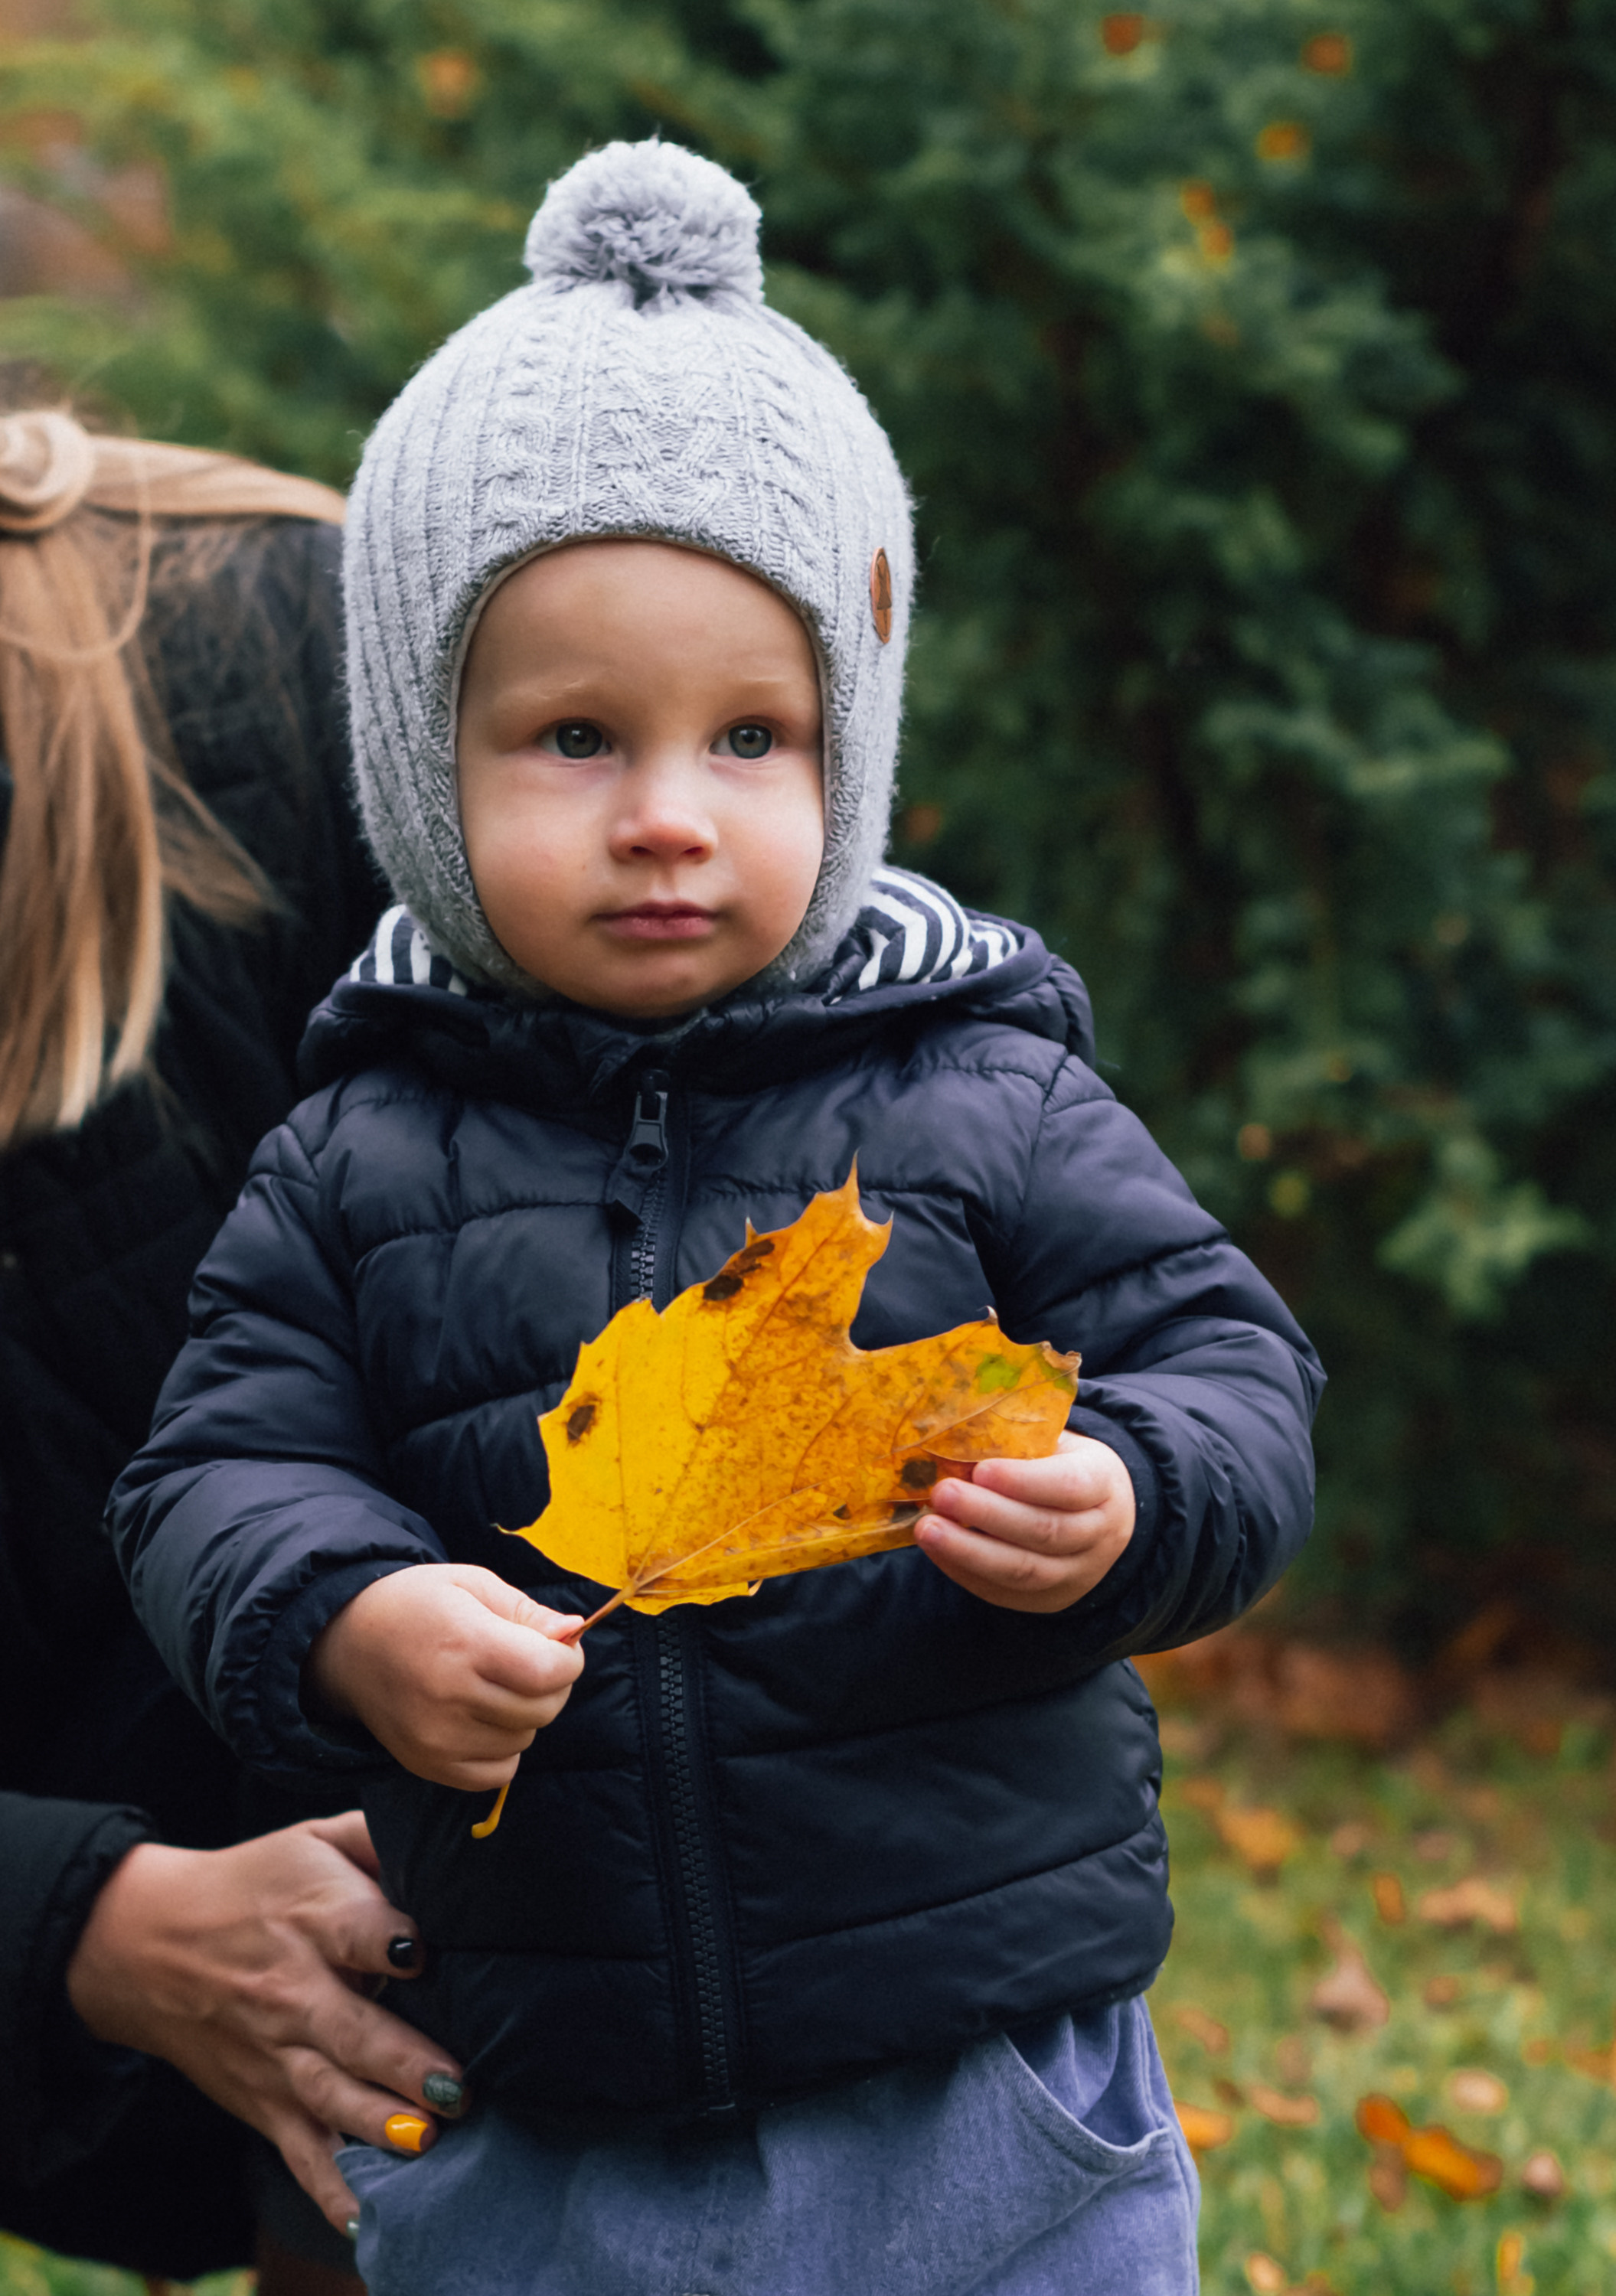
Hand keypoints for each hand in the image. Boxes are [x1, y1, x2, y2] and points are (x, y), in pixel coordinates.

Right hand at [66, 1812, 464, 2233]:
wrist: (146, 1942)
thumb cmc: (254, 1882)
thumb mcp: (312, 1838)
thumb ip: (380, 1837)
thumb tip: (452, 1838)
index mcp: (313, 1916)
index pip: (359, 1930)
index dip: (397, 1942)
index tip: (429, 1955)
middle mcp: (292, 1990)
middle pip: (353, 2030)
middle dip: (406, 2061)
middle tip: (458, 2085)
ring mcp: (274, 2053)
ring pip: (329, 2097)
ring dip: (378, 2124)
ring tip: (428, 2141)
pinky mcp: (261, 2099)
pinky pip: (299, 2152)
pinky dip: (329, 2189)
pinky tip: (366, 2221)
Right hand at [305, 1563, 583, 1791]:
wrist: (347, 1644)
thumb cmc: (418, 1604)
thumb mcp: (472, 1584)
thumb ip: (527, 1611)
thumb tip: (572, 1632)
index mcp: (464, 1643)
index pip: (548, 1672)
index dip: (569, 1659)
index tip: (560, 1647)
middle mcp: (449, 1696)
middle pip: (543, 1708)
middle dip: (552, 1685)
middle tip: (529, 1662)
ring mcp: (436, 1738)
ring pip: (524, 1739)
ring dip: (525, 1714)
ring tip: (494, 1685)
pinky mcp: (428, 1765)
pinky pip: (499, 1772)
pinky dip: (504, 1747)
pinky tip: (482, 1717)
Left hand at [913, 1431, 1135, 1612]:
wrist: (1100, 1519)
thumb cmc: (1062, 1467)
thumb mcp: (1057, 1444)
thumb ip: (1018, 1442)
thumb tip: (954, 1436)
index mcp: (1103, 1483)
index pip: (1070, 1485)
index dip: (1024, 1480)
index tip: (981, 1470)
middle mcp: (1098, 1534)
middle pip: (1044, 1531)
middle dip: (988, 1514)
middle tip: (942, 1493)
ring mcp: (1075, 1574)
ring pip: (1024, 1570)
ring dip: (970, 1551)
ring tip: (928, 1528)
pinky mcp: (1046, 1600)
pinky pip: (1003, 1592)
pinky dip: (965, 1571)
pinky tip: (937, 1550)